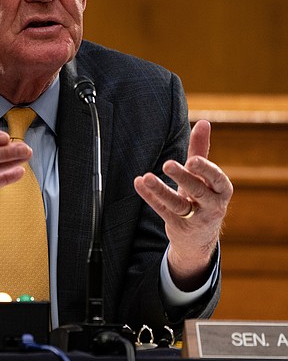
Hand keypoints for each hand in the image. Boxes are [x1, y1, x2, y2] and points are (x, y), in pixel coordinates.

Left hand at [133, 119, 232, 289]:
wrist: (199, 238)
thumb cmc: (202, 198)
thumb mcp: (204, 177)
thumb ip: (201, 150)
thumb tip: (204, 122)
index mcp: (221, 190)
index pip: (216, 179)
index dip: (205, 170)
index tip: (192, 160)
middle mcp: (212, 205)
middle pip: (198, 190)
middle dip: (183, 177)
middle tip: (167, 164)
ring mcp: (195, 218)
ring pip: (177, 204)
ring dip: (160, 190)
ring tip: (146, 177)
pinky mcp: (178, 227)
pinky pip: (162, 211)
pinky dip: (150, 197)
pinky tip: (139, 183)